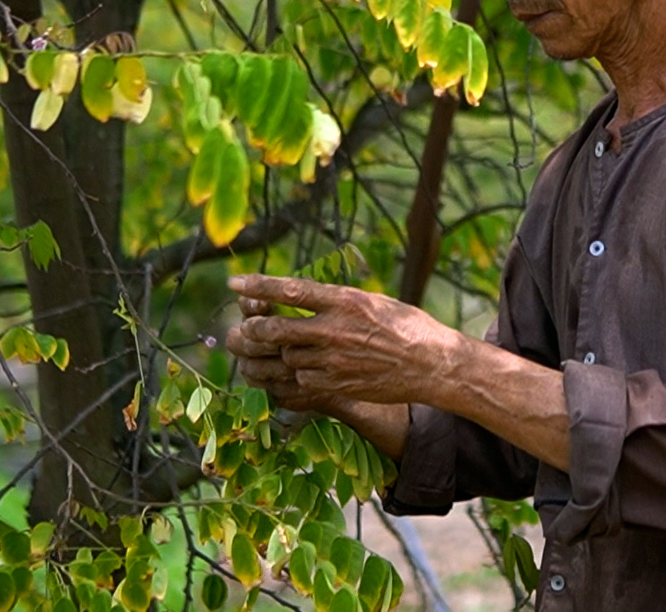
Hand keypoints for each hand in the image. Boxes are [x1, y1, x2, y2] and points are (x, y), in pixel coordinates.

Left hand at [227, 274, 459, 408]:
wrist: (430, 364)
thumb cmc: (406, 326)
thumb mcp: (373, 301)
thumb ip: (337, 301)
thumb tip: (304, 297)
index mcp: (345, 300)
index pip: (290, 289)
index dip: (258, 285)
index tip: (235, 283)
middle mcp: (335, 329)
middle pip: (276, 328)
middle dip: (254, 328)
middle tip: (245, 327)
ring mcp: (334, 359)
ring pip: (286, 356)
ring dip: (278, 353)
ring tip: (278, 349)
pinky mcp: (336, 383)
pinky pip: (301, 379)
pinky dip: (298, 373)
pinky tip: (307, 369)